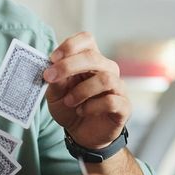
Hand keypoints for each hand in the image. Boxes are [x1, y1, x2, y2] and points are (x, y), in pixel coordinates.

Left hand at [43, 32, 128, 151]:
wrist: (82, 134)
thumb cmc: (70, 109)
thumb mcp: (55, 94)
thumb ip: (55, 81)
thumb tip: (52, 68)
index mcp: (91, 61)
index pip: (87, 40)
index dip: (70, 45)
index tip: (52, 59)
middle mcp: (107, 70)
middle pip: (94, 57)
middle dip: (68, 66)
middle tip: (50, 77)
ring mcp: (118, 88)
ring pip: (105, 79)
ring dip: (81, 90)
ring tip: (69, 101)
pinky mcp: (124, 107)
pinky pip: (112, 101)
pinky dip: (92, 106)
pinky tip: (83, 111)